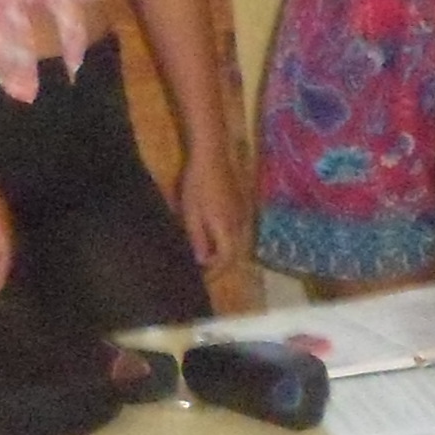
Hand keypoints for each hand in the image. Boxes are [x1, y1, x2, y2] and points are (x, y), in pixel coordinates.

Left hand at [174, 140, 246, 279]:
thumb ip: (198, 239)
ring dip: (223, 251)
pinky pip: (236, 230)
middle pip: (234, 253)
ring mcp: (243, 214)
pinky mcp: (242, 204)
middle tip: (203, 271)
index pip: (225, 261)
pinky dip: (225, 238)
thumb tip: (202, 260)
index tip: (201, 279)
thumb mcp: (190, 214)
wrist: (213, 155)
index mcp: (227, 230)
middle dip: (219, 265)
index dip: (214, 273)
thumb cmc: (198, 184)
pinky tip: (213, 234)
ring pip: (236, 241)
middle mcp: (240, 225)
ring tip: (206, 255)